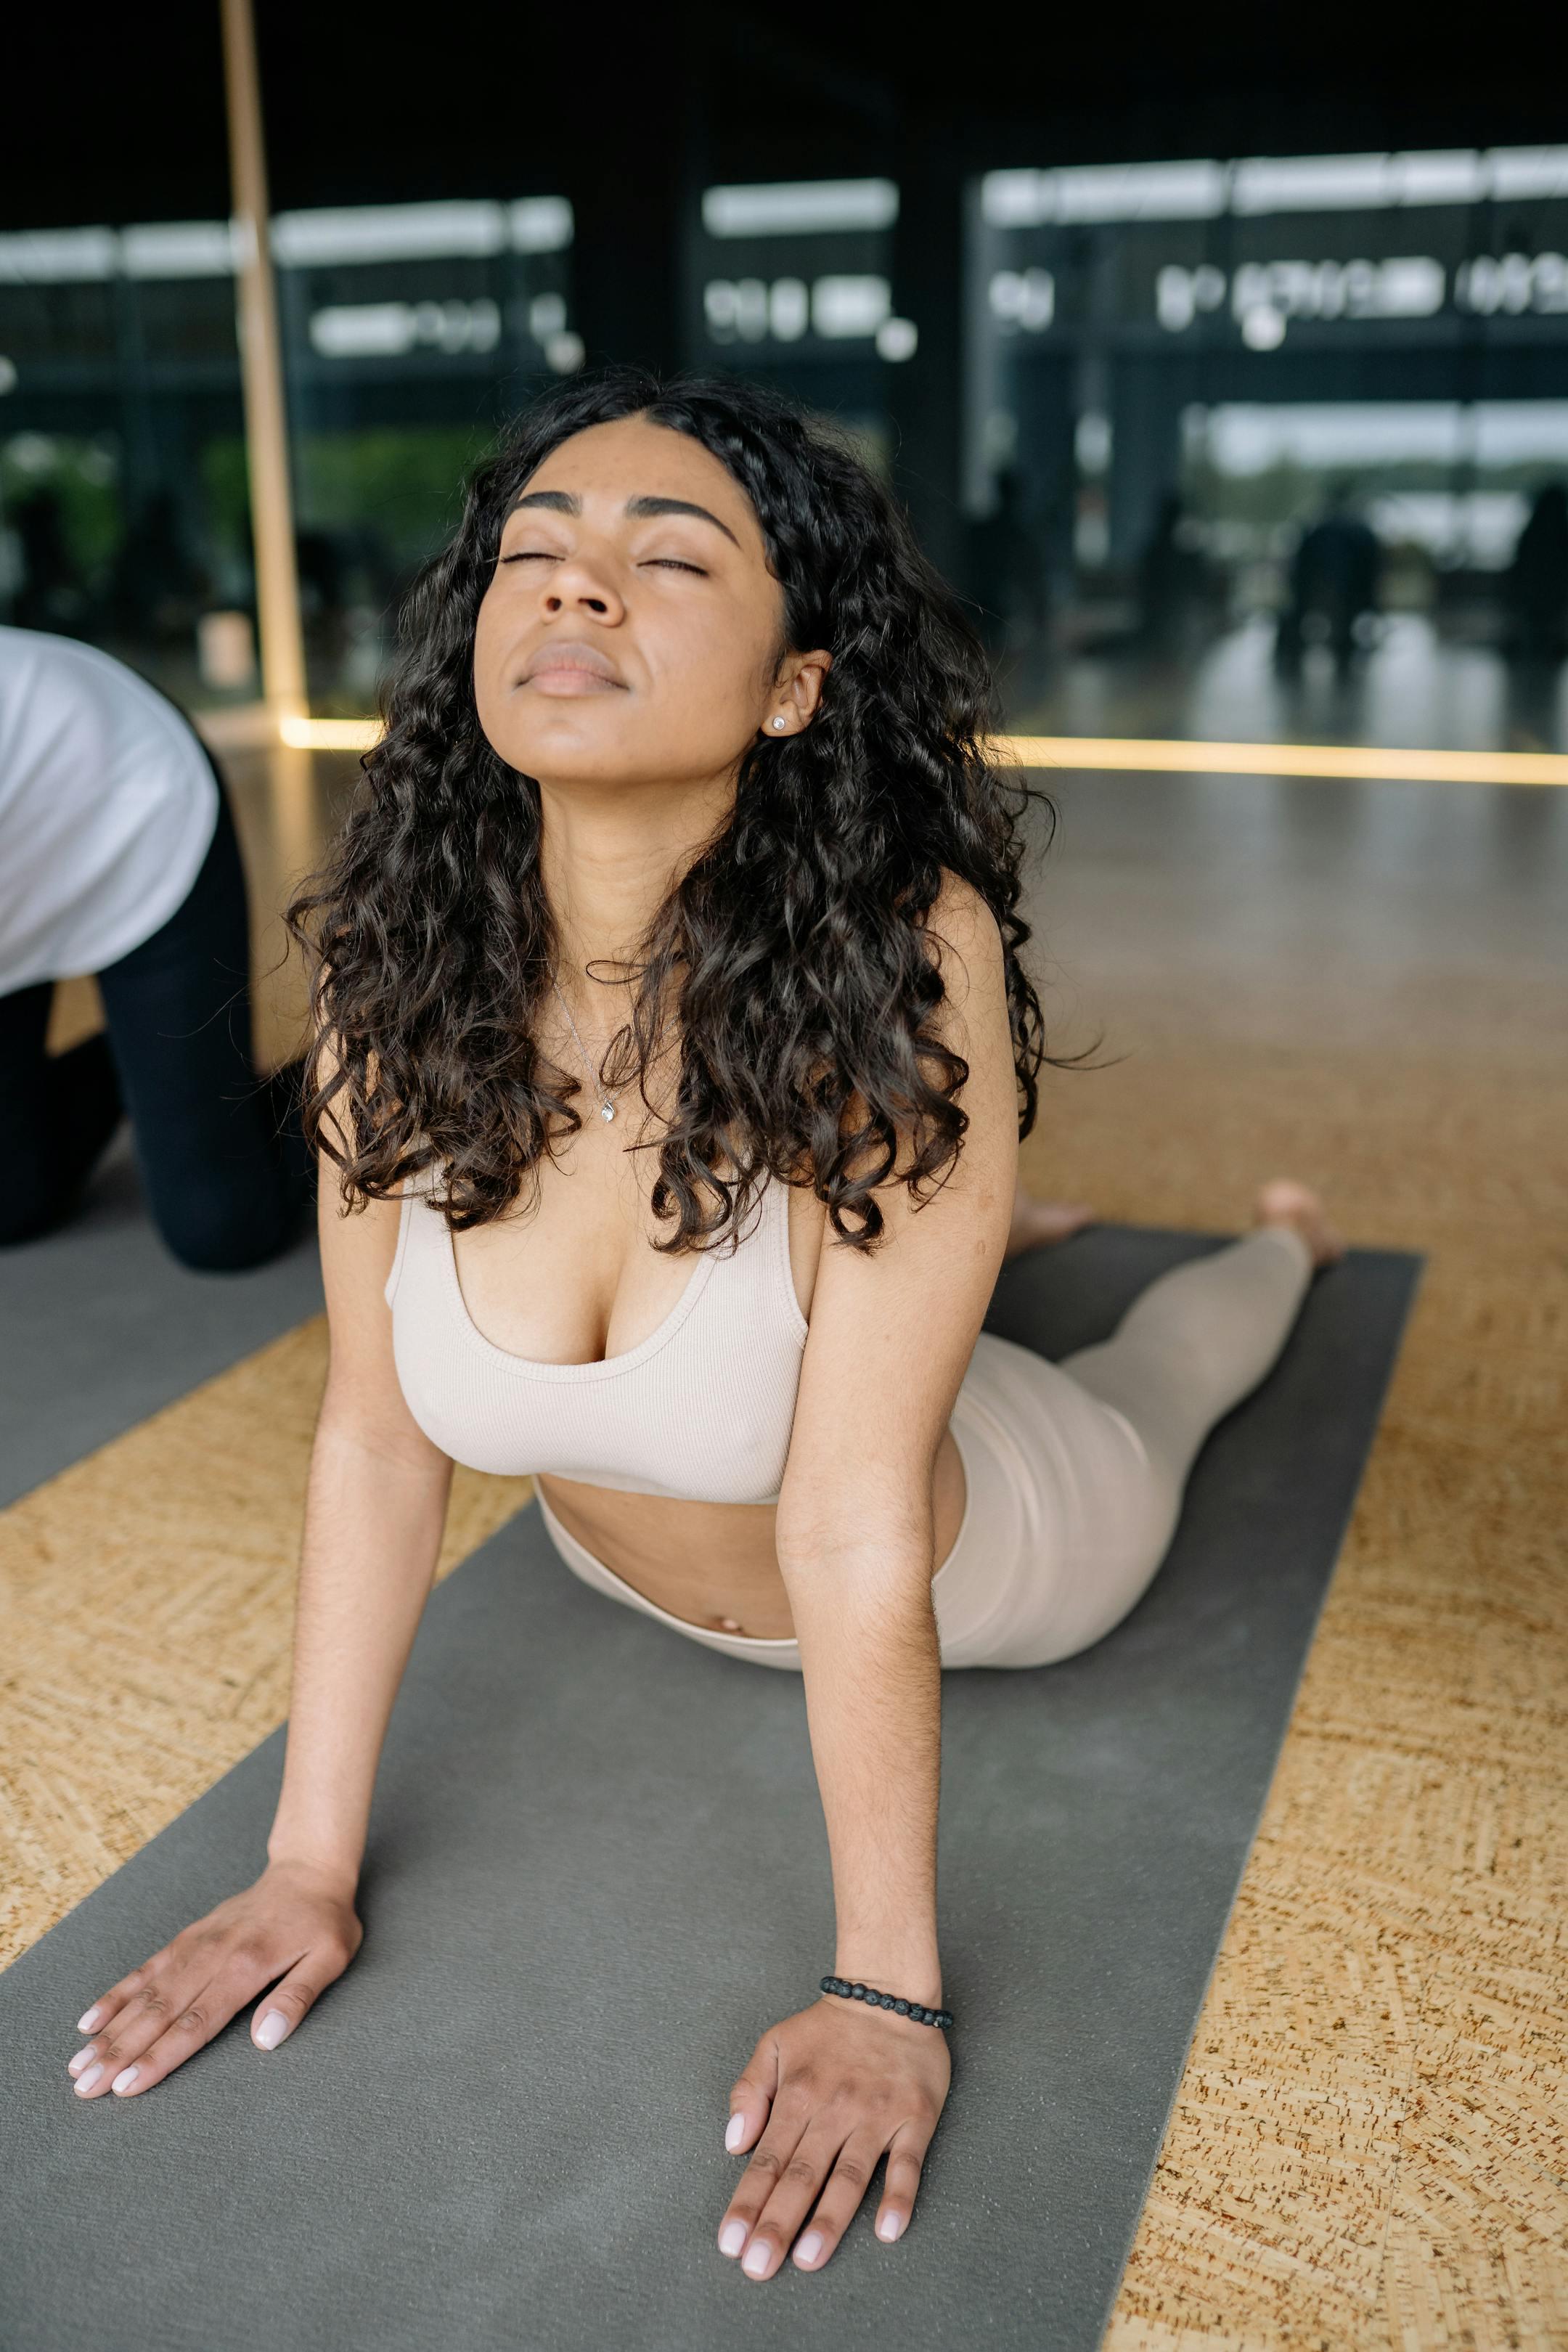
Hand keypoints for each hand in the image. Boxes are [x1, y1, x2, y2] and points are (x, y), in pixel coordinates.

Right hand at [65, 1858, 362, 2100]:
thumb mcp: (330, 1958)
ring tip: (77, 2065)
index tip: (126, 2086)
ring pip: (145, 1993)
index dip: (160, 2057)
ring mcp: (194, 1945)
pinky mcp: (187, 1937)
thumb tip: (265, 2040)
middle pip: (159, 2012)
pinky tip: (90, 2021)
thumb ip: (297, 1997)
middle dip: (119, 2053)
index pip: (196, 2022)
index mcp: (246, 1966)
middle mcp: (212, 1955)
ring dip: (110, 2031)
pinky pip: (146, 1969)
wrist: (308, 1871)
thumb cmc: (323, 1921)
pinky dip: (116, 1995)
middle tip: (84, 2089)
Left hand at [717, 1996, 949, 2279]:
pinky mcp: (915, 2118)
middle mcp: (834, 2109)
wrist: (889, 1995)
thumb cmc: (828, 2028)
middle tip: (758, 2268)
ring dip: (829, 2220)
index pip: (767, 2159)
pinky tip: (887, 2229)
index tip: (730, 2243)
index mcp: (798, 2095)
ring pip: (849, 2176)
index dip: (747, 2203)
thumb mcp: (776, 2044)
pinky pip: (907, 2163)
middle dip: (777, 2224)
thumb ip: (750, 2090)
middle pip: (802, 2176)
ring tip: (807, 2259)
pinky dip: (898, 2196)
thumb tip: (735, 2142)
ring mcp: (876, 2116)